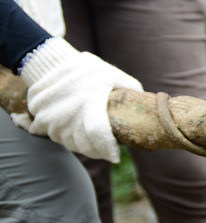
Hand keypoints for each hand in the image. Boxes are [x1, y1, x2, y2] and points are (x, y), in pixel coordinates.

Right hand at [16, 37, 142, 162]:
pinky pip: (58, 139)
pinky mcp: (42, 123)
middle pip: (85, 146)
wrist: (51, 65)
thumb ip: (130, 88)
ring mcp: (53, 120)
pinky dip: (70, 140)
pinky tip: (79, 133)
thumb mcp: (113, 75)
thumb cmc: (88, 70)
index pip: (97, 134)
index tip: (116, 157)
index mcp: (89, 102)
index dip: (107, 149)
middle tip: (108, 150)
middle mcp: (69, 114)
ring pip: (71, 144)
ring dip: (84, 147)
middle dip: (99, 152)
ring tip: (96, 142)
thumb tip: (147, 103)